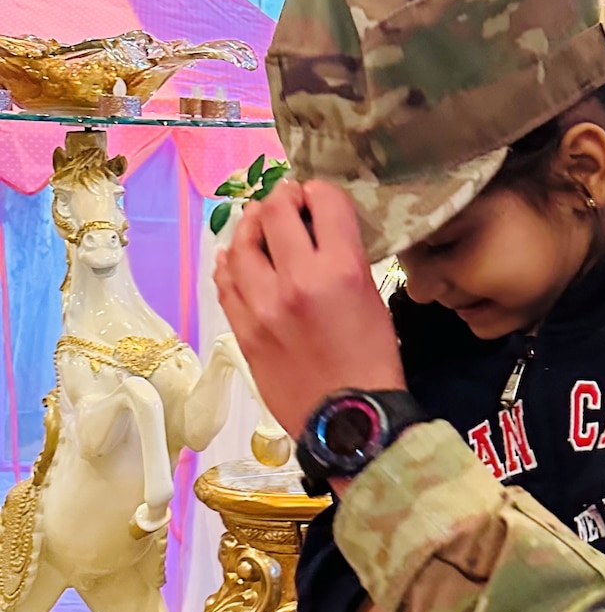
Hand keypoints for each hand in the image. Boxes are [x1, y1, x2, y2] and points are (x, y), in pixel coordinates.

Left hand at [214, 178, 404, 439]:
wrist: (348, 420)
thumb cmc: (373, 361)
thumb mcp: (372, 299)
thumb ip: (344, 260)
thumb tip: (317, 233)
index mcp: (341, 269)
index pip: (324, 200)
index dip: (320, 191)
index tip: (318, 197)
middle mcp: (297, 279)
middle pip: (276, 212)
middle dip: (283, 199)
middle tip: (287, 202)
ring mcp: (263, 305)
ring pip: (241, 242)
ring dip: (251, 226)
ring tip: (258, 224)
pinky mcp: (243, 329)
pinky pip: (225, 281)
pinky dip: (229, 262)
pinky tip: (235, 257)